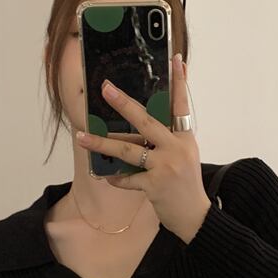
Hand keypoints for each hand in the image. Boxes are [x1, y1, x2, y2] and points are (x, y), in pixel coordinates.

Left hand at [75, 53, 211, 243]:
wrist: (196, 217)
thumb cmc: (186, 185)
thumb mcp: (185, 156)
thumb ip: (169, 139)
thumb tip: (141, 124)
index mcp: (185, 139)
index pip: (182, 105)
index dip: (180, 82)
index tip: (177, 60)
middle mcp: (176, 149)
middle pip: (147, 122)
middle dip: (124, 104)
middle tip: (106, 89)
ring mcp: (165, 167)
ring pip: (128, 151)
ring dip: (101, 144)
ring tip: (81, 137)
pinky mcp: (154, 186)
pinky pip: (127, 178)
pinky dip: (117, 178)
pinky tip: (109, 177)